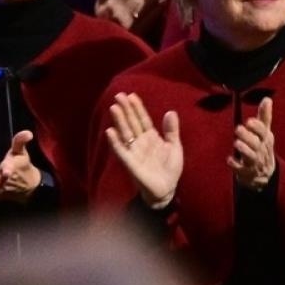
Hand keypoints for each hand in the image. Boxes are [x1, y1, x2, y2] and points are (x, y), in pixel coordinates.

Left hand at [0, 130, 47, 210]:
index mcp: (10, 167)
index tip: (7, 171)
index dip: (8, 169)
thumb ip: (20, 142)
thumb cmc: (21, 165)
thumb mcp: (21, 152)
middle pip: (0, 181)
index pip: (10, 168)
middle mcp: (4, 179)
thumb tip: (28, 132)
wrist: (28, 186)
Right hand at [95, 0, 167, 31]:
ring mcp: (133, 21)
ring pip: (147, 4)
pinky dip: (158, 9)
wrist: (106, 47)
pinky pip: (151, 18)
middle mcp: (125, 11)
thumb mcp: (97, 8)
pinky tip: (165, 2)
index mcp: (114, 5)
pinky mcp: (140, 30)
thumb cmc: (101, 24)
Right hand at [104, 92, 182, 207]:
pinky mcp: (130, 163)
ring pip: (125, 133)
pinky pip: (121, 151)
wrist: (167, 190)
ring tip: (114, 108)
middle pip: (132, 123)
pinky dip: (115, 142)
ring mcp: (134, 152)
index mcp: (151, 137)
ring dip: (119, 121)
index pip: (142, 119)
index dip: (137, 108)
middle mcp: (140, 142)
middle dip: (126, 110)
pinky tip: (110, 131)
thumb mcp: (175, 147)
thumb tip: (171, 111)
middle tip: (118, 95)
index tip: (131, 95)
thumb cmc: (170, 169)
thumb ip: (172, 131)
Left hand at [229, 96, 276, 191]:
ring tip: (236, 143)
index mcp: (266, 139)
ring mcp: (255, 162)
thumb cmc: (262, 147)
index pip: (263, 132)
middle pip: (256, 143)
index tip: (249, 121)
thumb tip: (267, 98)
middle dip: (248, 136)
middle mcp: (261, 150)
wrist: (265, 174)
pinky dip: (235, 165)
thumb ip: (264, 116)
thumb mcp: (264, 133)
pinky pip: (241, 169)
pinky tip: (230, 159)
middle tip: (238, 129)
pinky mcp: (247, 172)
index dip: (257, 127)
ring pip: (251, 156)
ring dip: (244, 149)